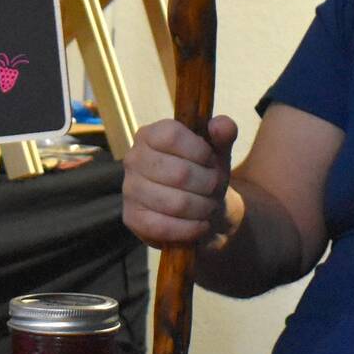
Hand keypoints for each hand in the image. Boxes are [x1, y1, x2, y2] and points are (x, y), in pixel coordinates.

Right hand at [122, 115, 240, 249]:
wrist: (198, 209)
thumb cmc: (204, 173)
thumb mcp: (218, 150)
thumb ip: (223, 133)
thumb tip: (222, 125)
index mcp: (149, 134)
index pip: (172, 136)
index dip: (200, 151)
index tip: (210, 161)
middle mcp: (133, 159)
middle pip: (180, 173)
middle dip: (208, 184)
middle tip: (214, 188)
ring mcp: (129, 189)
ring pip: (176, 203)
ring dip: (203, 207)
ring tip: (208, 206)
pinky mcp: (132, 218)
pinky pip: (165, 227)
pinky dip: (191, 228)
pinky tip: (200, 224)